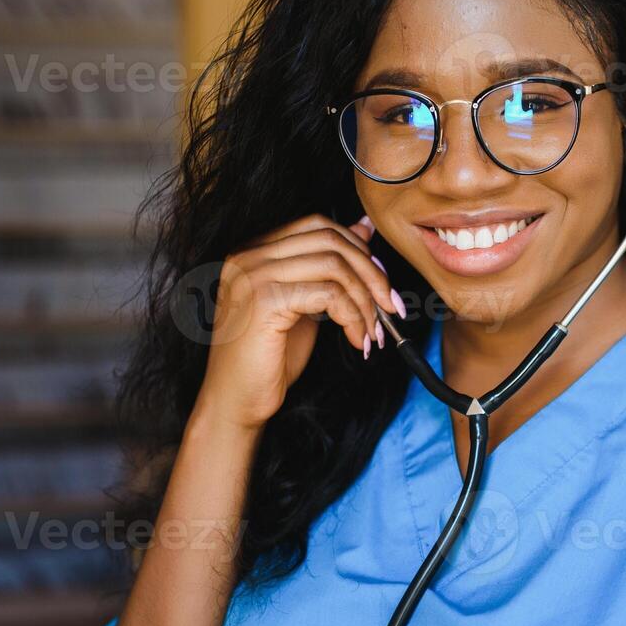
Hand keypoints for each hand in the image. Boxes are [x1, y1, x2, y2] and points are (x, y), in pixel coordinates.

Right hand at [190, 214, 402, 431]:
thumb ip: (328, 267)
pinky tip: (356, 340)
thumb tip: (364, 228)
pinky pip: (329, 295)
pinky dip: (354, 317)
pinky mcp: (264, 300)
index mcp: (255, 250)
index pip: (318, 225)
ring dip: (366, 301)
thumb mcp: (306, 302)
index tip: (381, 284)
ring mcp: (254, 275)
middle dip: (371, 273)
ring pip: (335, 266)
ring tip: (373, 332)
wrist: (236, 400)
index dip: (359, 249)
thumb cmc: (269, 357)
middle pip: (330, 240)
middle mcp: (249, 255)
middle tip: (390, 307)